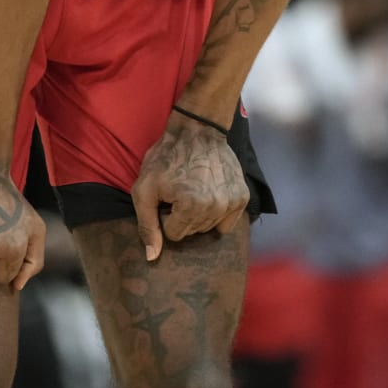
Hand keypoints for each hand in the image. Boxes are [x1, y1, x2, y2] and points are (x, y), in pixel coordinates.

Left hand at [132, 110, 248, 259]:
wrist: (198, 130)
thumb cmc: (166, 158)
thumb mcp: (144, 189)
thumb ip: (147, 226)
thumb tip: (152, 257)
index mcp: (191, 206)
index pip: (173, 235)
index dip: (166, 216)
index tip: (167, 197)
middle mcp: (216, 207)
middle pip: (192, 232)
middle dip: (182, 216)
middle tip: (179, 192)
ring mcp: (232, 202)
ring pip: (208, 228)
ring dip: (198, 215)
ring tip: (193, 190)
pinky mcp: (243, 197)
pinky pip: (227, 223)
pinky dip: (217, 213)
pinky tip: (210, 194)